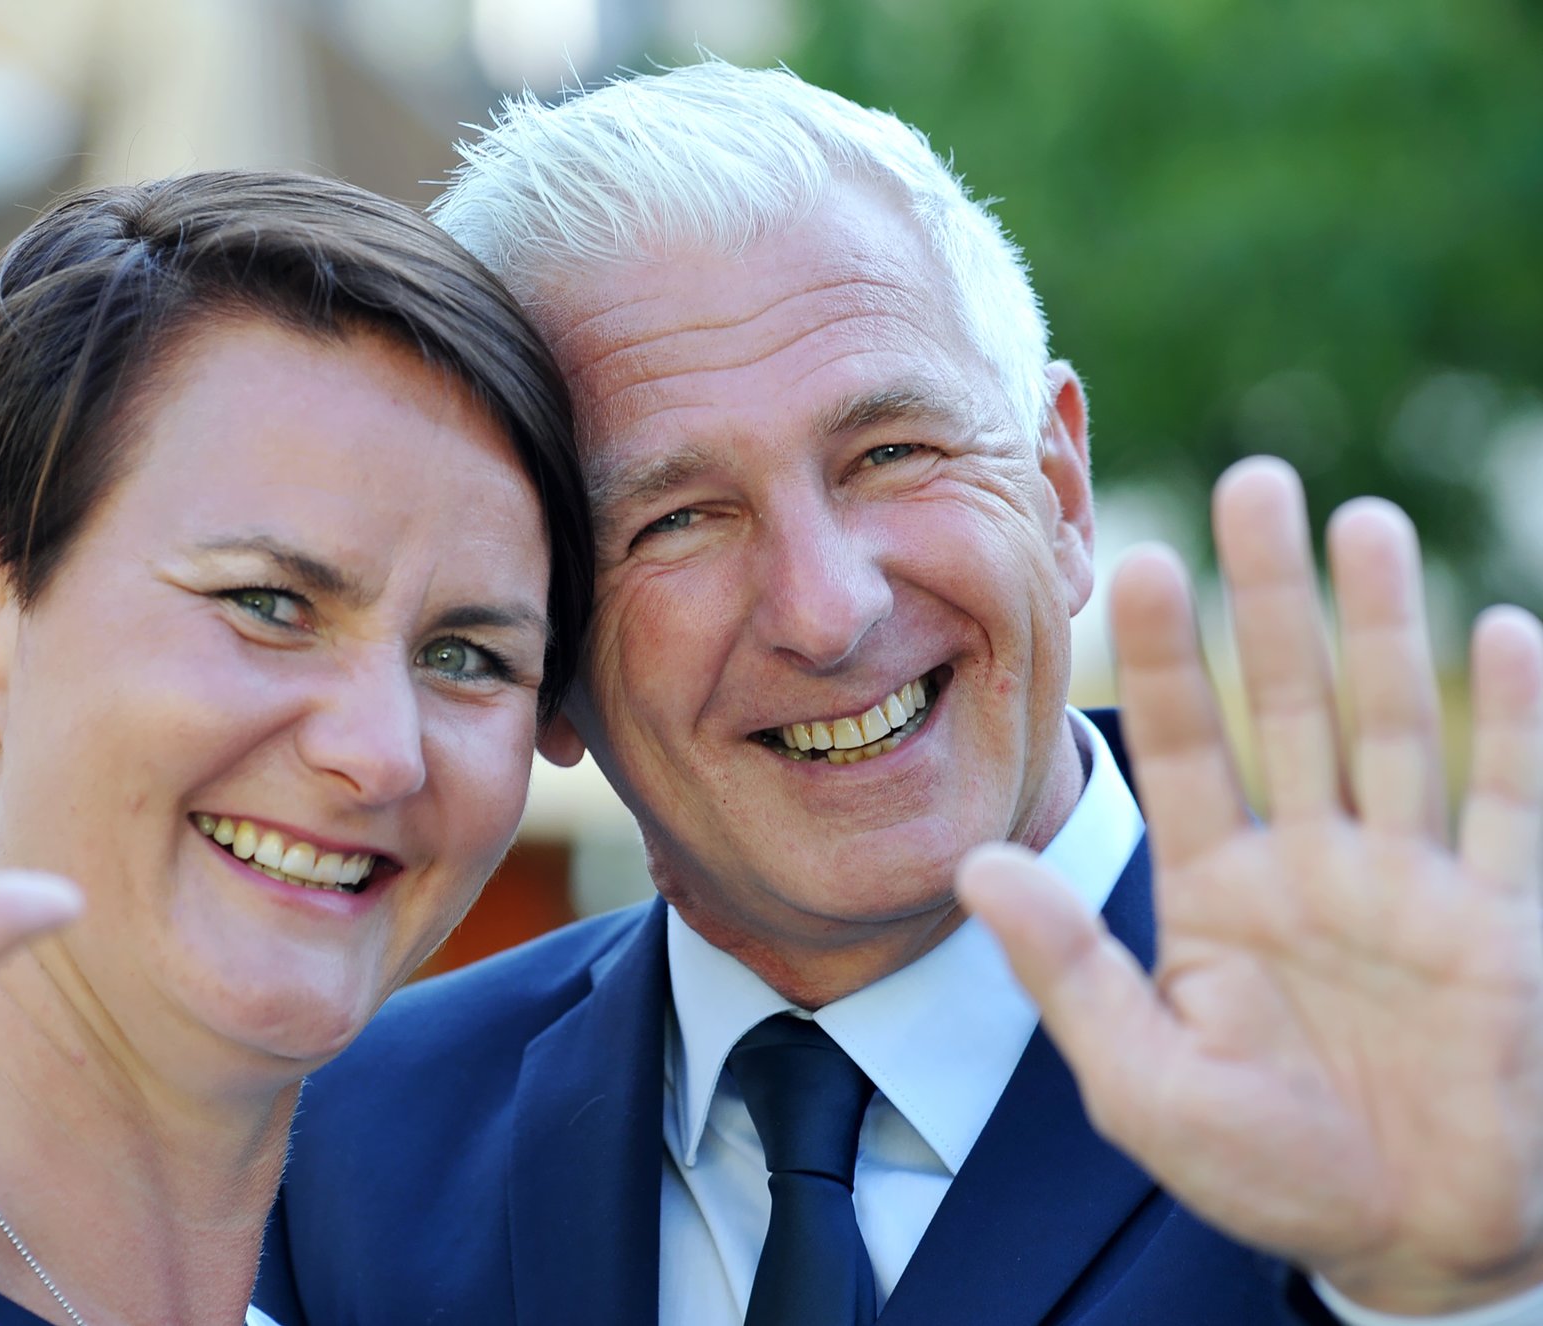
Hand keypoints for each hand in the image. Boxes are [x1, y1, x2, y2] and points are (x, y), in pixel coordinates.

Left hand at [960, 456, 1542, 1313]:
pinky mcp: (1496, 925)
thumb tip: (974, 865)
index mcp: (1212, 890)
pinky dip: (1509, 722)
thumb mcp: (1140, 1080)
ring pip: (1391, 726)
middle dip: (1266, 597)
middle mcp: (1307, 862)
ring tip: (1361, 521)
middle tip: (1250, 480)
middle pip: (1282, 702)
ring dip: (1382, 626)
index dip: (1157, 655)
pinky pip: (1508, 805)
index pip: (1178, 745)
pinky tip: (1502, 629)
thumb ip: (1066, 972)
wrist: (1399, 1238)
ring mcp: (1406, 884)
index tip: (1129, 557)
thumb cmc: (1262, 1167)